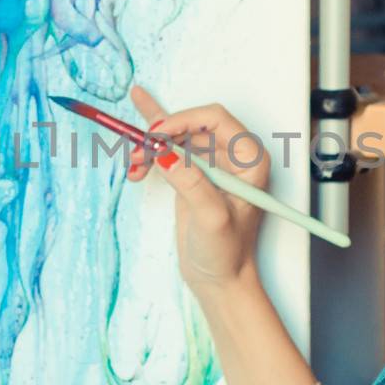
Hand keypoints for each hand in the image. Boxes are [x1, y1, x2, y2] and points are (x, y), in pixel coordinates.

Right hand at [124, 83, 268, 296]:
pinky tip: (139, 105)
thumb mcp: (211, 218)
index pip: (215, 120)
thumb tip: (165, 154)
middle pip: (191, 126)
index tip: (157, 136)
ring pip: (176, 136)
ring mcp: (210, 164)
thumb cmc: (228, 253)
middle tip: (139, 153)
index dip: (183, 121)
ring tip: (134, 165)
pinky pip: (170, 146)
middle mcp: (232, 157)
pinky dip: (151, 138)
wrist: (221, 279)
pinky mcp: (191, 174)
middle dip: (161, 135)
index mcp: (249, 160)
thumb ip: (191, 183)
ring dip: (151, 145)